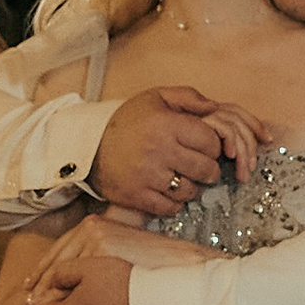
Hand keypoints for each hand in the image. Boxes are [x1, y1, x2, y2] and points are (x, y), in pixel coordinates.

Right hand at [91, 82, 269, 217]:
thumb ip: (188, 97)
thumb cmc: (128, 121)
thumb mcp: (156, 98)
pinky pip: (170, 207)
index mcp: (166, 124)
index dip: (213, 146)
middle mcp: (158, 150)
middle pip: (206, 169)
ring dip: (192, 187)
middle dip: (209, 169)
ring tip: (184, 178)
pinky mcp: (137, 196)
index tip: (205, 147)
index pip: (211, 142)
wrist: (89, 145)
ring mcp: (148, 176)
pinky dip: (174, 202)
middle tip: (200, 166)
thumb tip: (215, 108)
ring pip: (190, 191)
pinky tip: (168, 191)